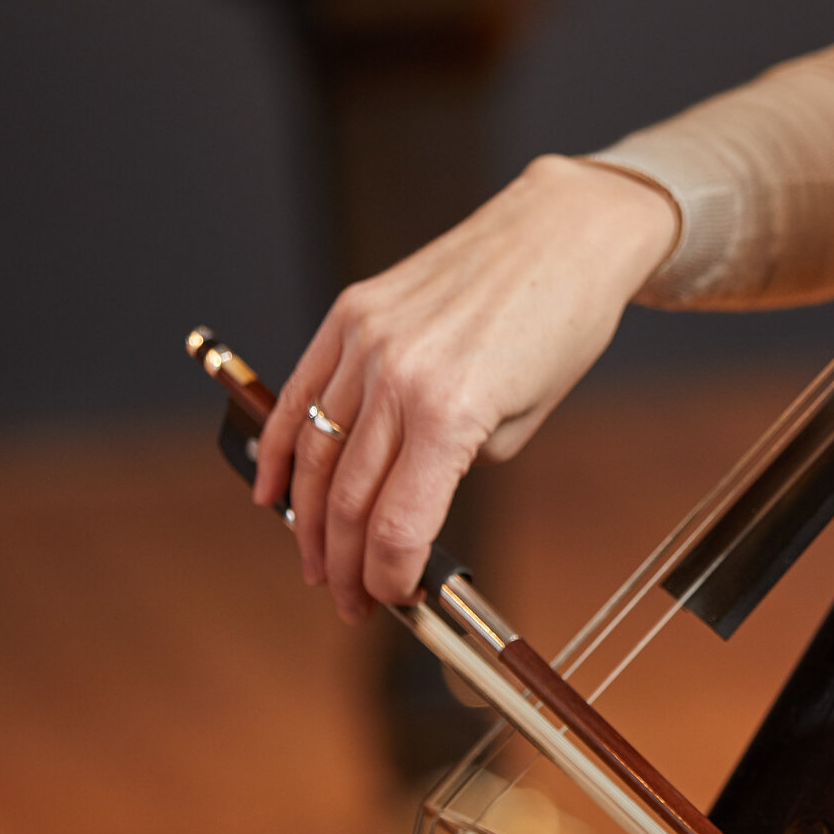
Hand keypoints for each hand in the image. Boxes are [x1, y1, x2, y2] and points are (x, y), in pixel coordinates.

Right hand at [252, 155, 678, 620]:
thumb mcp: (526, 418)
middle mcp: (397, 377)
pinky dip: (281, 450)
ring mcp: (366, 341)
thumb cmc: (561, 324)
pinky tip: (272, 492)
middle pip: (350, 500)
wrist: (560, 233)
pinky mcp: (351, 314)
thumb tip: (411, 502)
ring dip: (310, 522)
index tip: (391, 600)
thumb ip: (462, 463)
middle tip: (349, 600)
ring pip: (317, 455)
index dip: (390, 577)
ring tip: (316, 562)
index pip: (399, 524)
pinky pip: (301, 395)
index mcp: (450, 412)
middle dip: (347, 564)